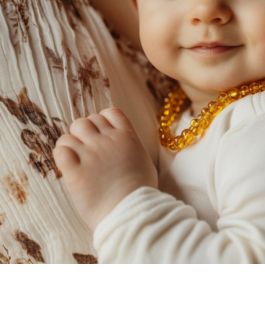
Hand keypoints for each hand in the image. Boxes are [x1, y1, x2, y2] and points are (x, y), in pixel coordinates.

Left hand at [53, 108, 157, 230]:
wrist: (132, 212)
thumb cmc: (141, 191)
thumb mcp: (144, 160)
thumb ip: (130, 146)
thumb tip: (123, 143)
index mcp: (126, 136)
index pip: (109, 113)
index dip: (101, 121)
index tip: (100, 133)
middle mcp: (107, 140)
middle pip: (86, 121)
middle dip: (83, 133)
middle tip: (85, 149)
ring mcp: (90, 154)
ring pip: (69, 133)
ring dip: (70, 144)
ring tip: (74, 158)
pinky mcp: (75, 171)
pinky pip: (60, 151)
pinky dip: (61, 155)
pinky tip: (67, 166)